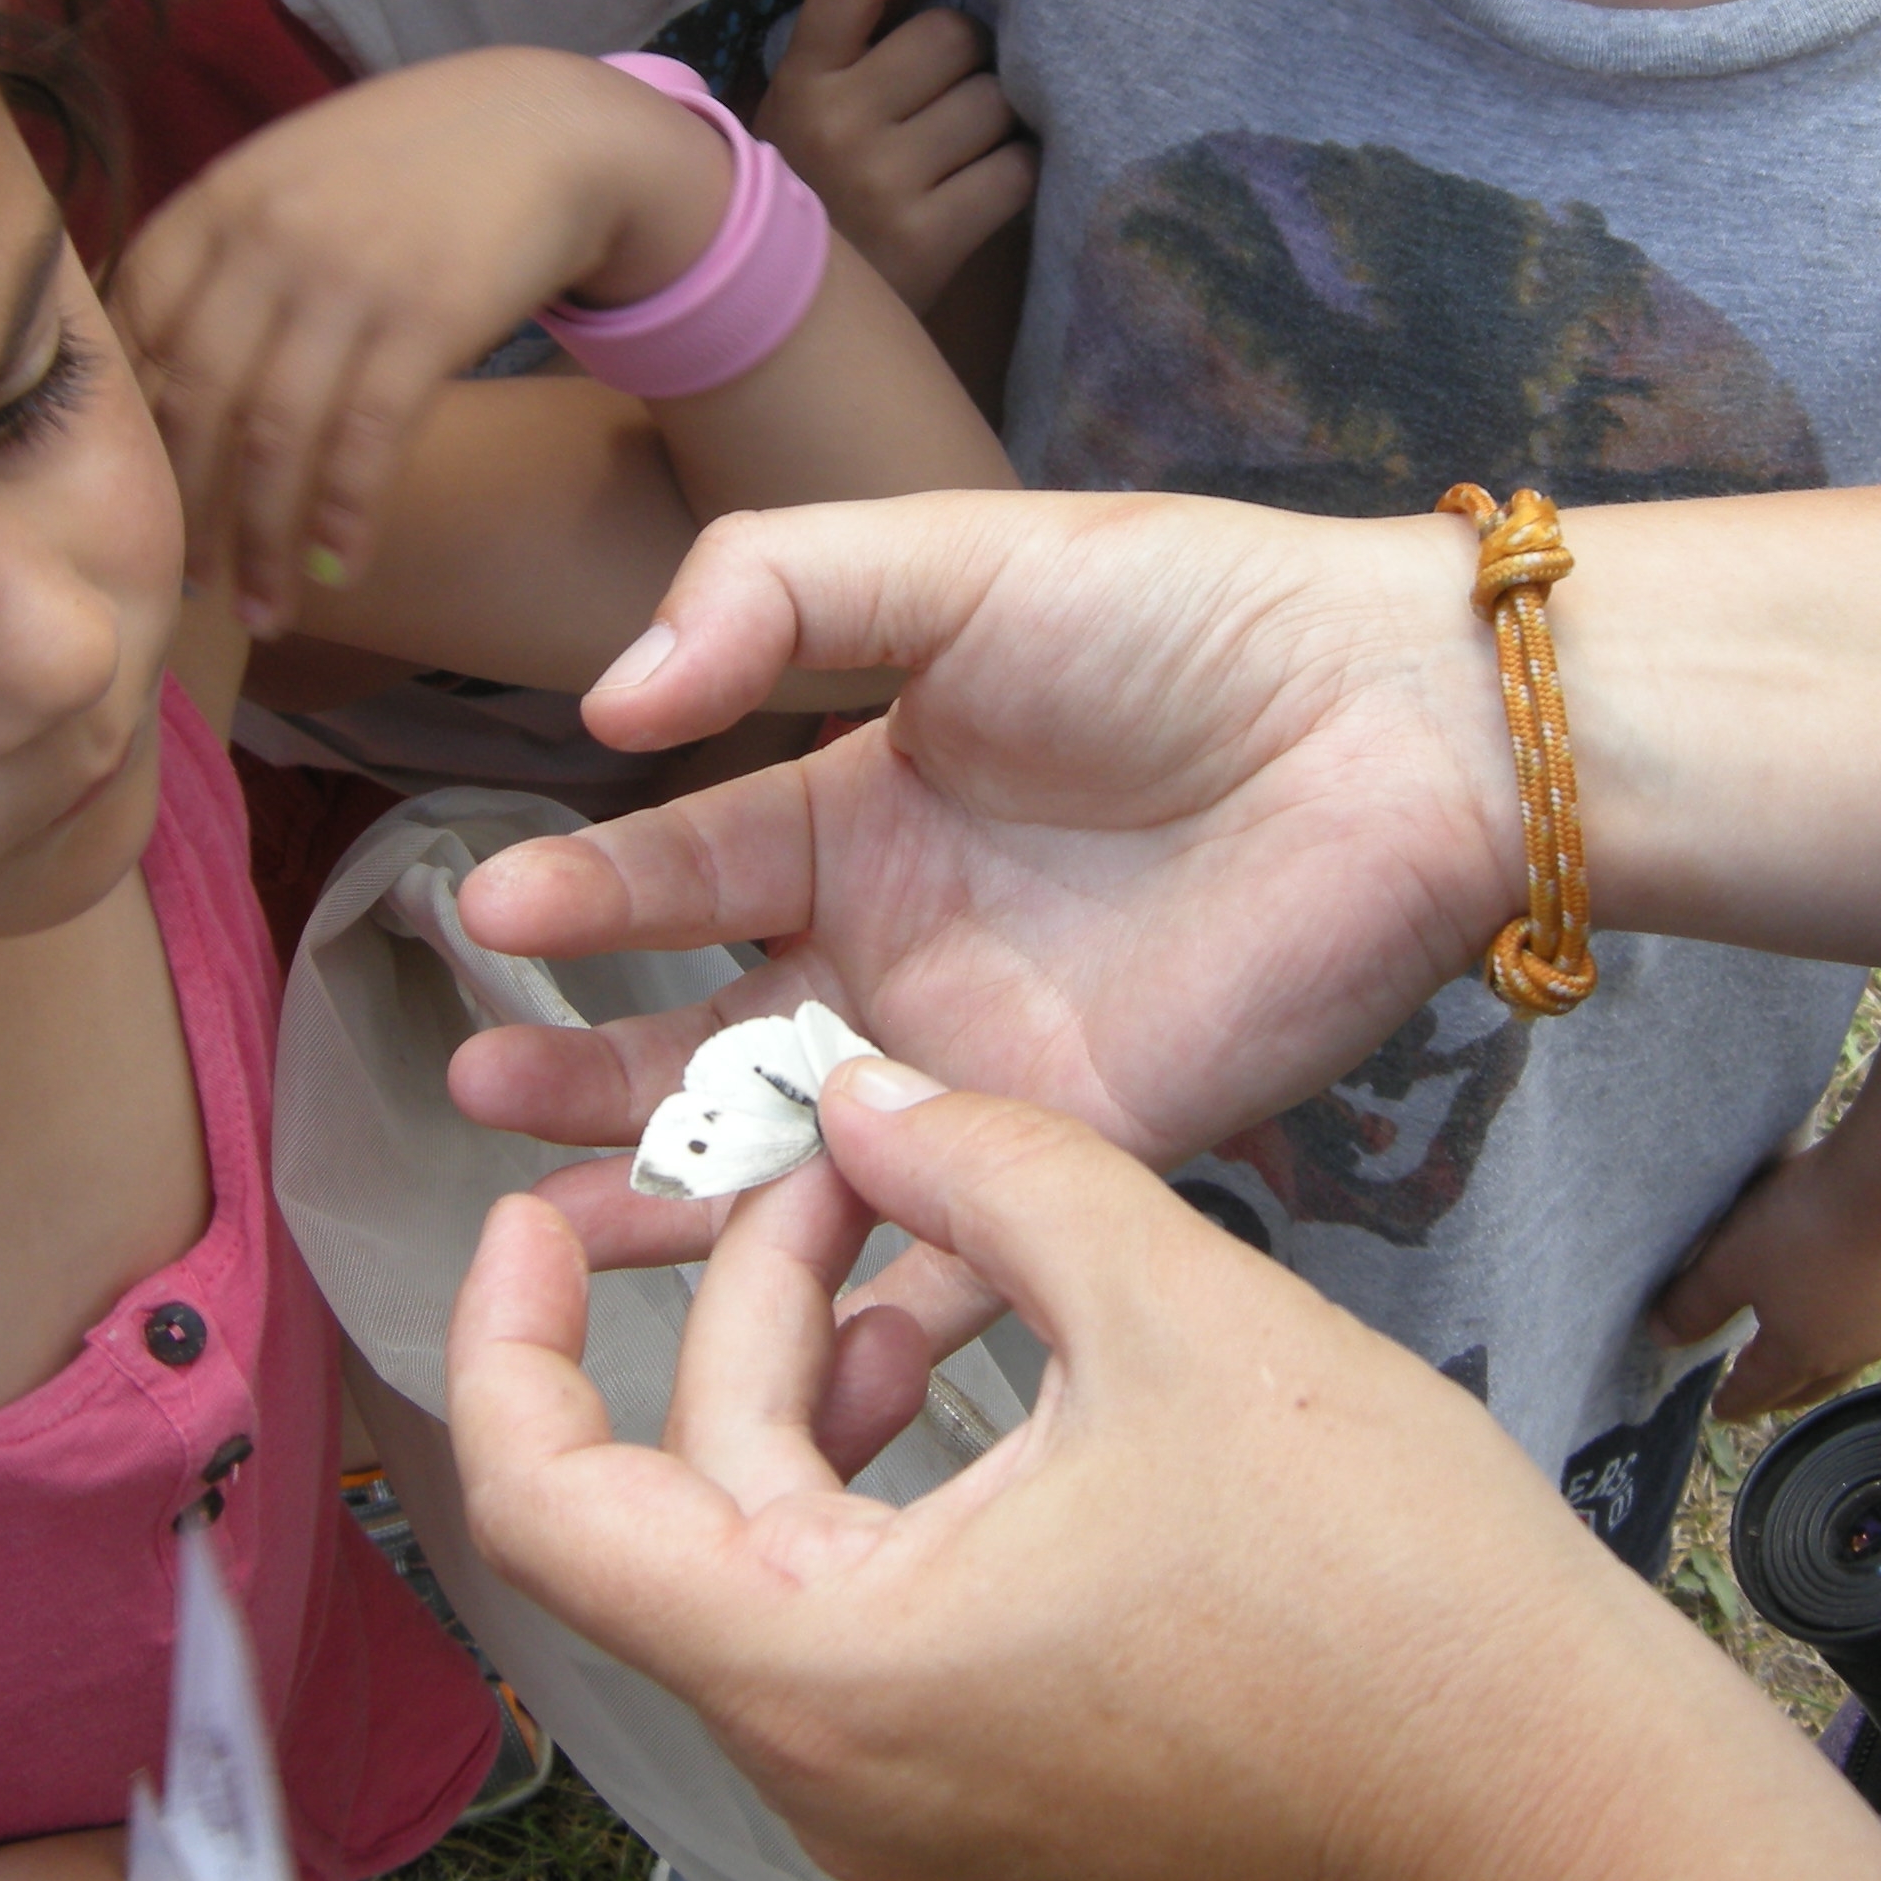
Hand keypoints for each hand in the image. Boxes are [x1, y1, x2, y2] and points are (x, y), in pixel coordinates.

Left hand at [107, 50, 728, 624]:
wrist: (554, 127)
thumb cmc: (414, 168)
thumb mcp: (294, 180)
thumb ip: (222, 259)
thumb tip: (154, 379)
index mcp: (217, 201)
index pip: (131, 336)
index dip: (123, 435)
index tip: (129, 506)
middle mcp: (268, 235)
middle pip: (193, 402)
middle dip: (184, 513)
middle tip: (185, 587)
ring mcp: (347, 275)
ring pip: (274, 439)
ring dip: (259, 543)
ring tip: (258, 612)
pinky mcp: (428, 315)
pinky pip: (366, 440)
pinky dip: (343, 517)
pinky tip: (335, 567)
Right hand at [444, 494, 1521, 1324]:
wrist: (1397, 727)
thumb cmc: (1191, 616)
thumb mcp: (958, 562)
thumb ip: (774, 597)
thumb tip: (609, 703)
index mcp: (863, 811)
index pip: (687, 870)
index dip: (588, 895)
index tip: (491, 915)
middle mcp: (902, 947)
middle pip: (708, 1034)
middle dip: (591, 1069)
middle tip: (484, 1090)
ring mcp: (981, 1061)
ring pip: (791, 1152)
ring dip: (674, 1189)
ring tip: (555, 1214)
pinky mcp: (1073, 1147)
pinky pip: (934, 1235)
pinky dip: (843, 1286)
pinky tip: (748, 1319)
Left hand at [448, 1068, 1880, 1880]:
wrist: (1569, 1798)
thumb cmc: (1387, 1589)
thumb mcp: (1170, 1306)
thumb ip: (989, 1169)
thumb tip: (862, 1090)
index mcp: (825, 1667)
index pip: (544, 1504)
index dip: (506, 1334)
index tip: (532, 1200)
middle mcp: (836, 1761)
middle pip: (682, 1498)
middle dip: (739, 1295)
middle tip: (845, 1143)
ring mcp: (921, 1794)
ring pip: (782, 1545)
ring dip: (820, 1372)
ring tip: (924, 1219)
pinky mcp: (1006, 1790)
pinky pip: (875, 1603)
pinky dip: (893, 1462)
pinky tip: (991, 1344)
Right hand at [754, 0, 1035, 310]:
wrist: (790, 323)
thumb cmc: (812, 202)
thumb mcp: (795, 118)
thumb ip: (845, 59)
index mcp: (800, 81)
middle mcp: (837, 120)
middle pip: (953, 35)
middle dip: (974, 54)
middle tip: (963, 84)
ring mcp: (883, 179)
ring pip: (993, 101)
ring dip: (999, 117)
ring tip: (972, 144)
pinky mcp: (929, 237)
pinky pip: (1014, 169)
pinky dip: (1016, 170)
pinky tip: (991, 182)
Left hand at [1648, 1125, 1880, 1422]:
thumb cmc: (1809, 1224)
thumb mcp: (1732, 1259)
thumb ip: (1696, 1301)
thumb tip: (1663, 1335)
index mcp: (1802, 1351)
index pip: (1761, 1389)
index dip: (1736, 1400)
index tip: (1723, 1412)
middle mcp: (1853, 1347)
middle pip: (1811, 1384)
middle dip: (1782, 1392)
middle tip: (1763, 1393)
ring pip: (1851, 1354)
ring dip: (1823, 1359)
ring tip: (1805, 1348)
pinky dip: (1857, 1320)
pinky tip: (1853, 1298)